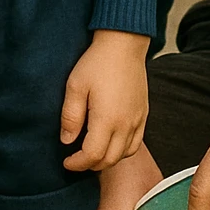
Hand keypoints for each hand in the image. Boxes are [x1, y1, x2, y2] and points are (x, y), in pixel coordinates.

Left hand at [60, 30, 149, 171]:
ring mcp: (137, 120)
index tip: (66, 161)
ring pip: (124, 154)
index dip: (77, 164)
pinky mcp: (143, 113)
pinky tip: (111, 142)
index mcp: (107, 120)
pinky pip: (136, 142)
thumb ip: (70, 117)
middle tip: (76, 159)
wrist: (124, 44)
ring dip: (107, 160)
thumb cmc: (97, 63)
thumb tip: (66, 141)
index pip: (92, 156)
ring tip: (92, 152)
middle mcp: (125, 124)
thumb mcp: (75, 86)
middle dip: (90, 165)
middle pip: (109, 160)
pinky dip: (123, 150)